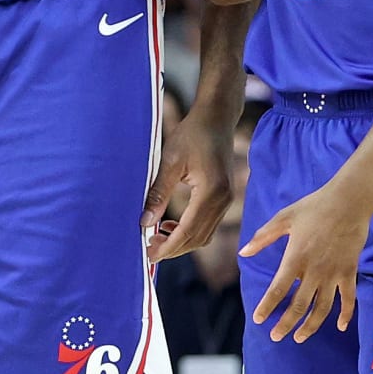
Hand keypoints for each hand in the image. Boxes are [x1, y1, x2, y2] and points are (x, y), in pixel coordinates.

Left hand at [142, 108, 233, 261]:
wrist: (217, 118)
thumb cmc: (192, 134)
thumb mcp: (170, 161)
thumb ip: (158, 193)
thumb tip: (144, 223)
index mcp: (211, 192)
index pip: (188, 230)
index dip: (168, 247)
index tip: (149, 255)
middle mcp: (224, 200)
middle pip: (198, 238)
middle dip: (173, 248)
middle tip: (149, 249)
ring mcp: (227, 200)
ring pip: (204, 234)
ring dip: (182, 241)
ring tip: (156, 237)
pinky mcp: (225, 197)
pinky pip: (208, 223)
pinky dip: (190, 230)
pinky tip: (170, 225)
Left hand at [239, 179, 372, 342]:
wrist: (348, 201)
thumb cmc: (314, 206)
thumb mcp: (284, 218)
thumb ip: (263, 237)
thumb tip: (244, 253)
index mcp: (295, 257)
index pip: (278, 289)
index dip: (268, 306)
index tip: (259, 320)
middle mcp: (314, 270)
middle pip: (299, 305)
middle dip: (286, 324)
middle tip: (276, 337)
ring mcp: (334, 273)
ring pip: (322, 308)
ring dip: (311, 326)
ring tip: (300, 337)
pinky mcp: (350, 272)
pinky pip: (349, 299)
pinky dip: (346, 315)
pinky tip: (341, 327)